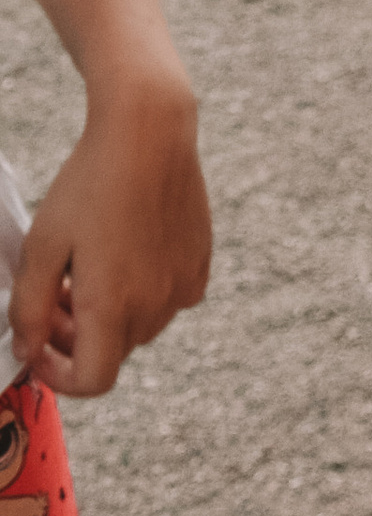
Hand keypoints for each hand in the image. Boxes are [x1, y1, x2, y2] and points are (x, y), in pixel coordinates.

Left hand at [9, 73, 209, 395]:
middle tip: (57, 297)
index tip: (41, 348)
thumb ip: (28, 310)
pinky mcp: (199, 263)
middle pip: (112, 353)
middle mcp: (154, 304)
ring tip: (89, 270)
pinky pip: (170, 300)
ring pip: (140, 328)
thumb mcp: (41, 247)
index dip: (59, 377)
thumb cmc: (88, 185)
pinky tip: (127, 254)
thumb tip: (27, 350)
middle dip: (77, 339)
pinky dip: (145, 293)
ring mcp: (182, 285)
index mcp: (111, 306)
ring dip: (111, 316)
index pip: (92, 382)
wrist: (148, 133)